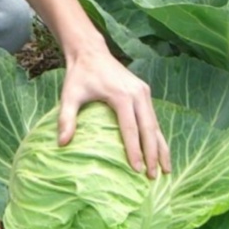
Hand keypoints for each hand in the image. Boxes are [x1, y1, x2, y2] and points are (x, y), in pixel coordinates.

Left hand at [57, 42, 171, 177]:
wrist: (91, 52)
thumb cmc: (79, 75)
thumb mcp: (69, 95)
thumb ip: (66, 118)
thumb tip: (62, 143)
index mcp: (121, 95)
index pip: (130, 128)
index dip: (134, 150)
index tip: (136, 170)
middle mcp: (137, 93)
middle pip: (149, 129)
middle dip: (153, 154)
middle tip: (153, 177)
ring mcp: (143, 92)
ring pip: (156, 124)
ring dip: (161, 147)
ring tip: (166, 170)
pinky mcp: (144, 92)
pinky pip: (154, 118)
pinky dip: (158, 136)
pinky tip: (161, 152)